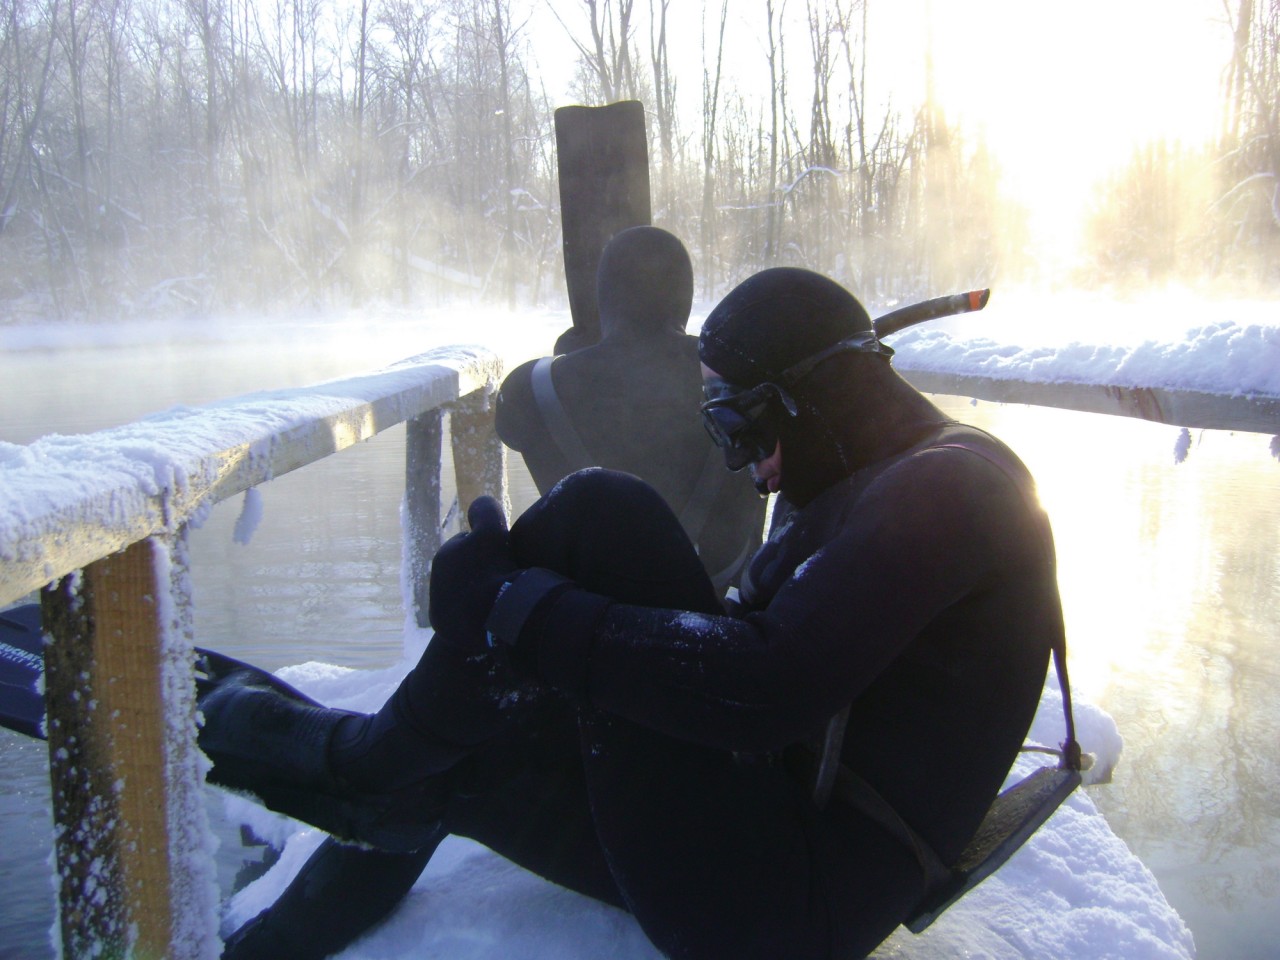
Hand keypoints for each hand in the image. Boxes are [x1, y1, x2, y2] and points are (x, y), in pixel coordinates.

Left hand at [428, 497, 518, 649]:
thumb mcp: (493, 529)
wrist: (497, 610)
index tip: (501, 557)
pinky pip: (460, 619)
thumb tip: (477, 502)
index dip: (485, 551)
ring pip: (460, 597)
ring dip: (474, 596)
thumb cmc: (495, 567)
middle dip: (476, 573)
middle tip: (500, 577)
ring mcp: (437, 607)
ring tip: (497, 598)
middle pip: (461, 574)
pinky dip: (472, 616)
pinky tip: (489, 615)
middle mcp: (433, 582)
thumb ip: (484, 509)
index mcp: (443, 557)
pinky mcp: (443, 628)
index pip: (466, 549)